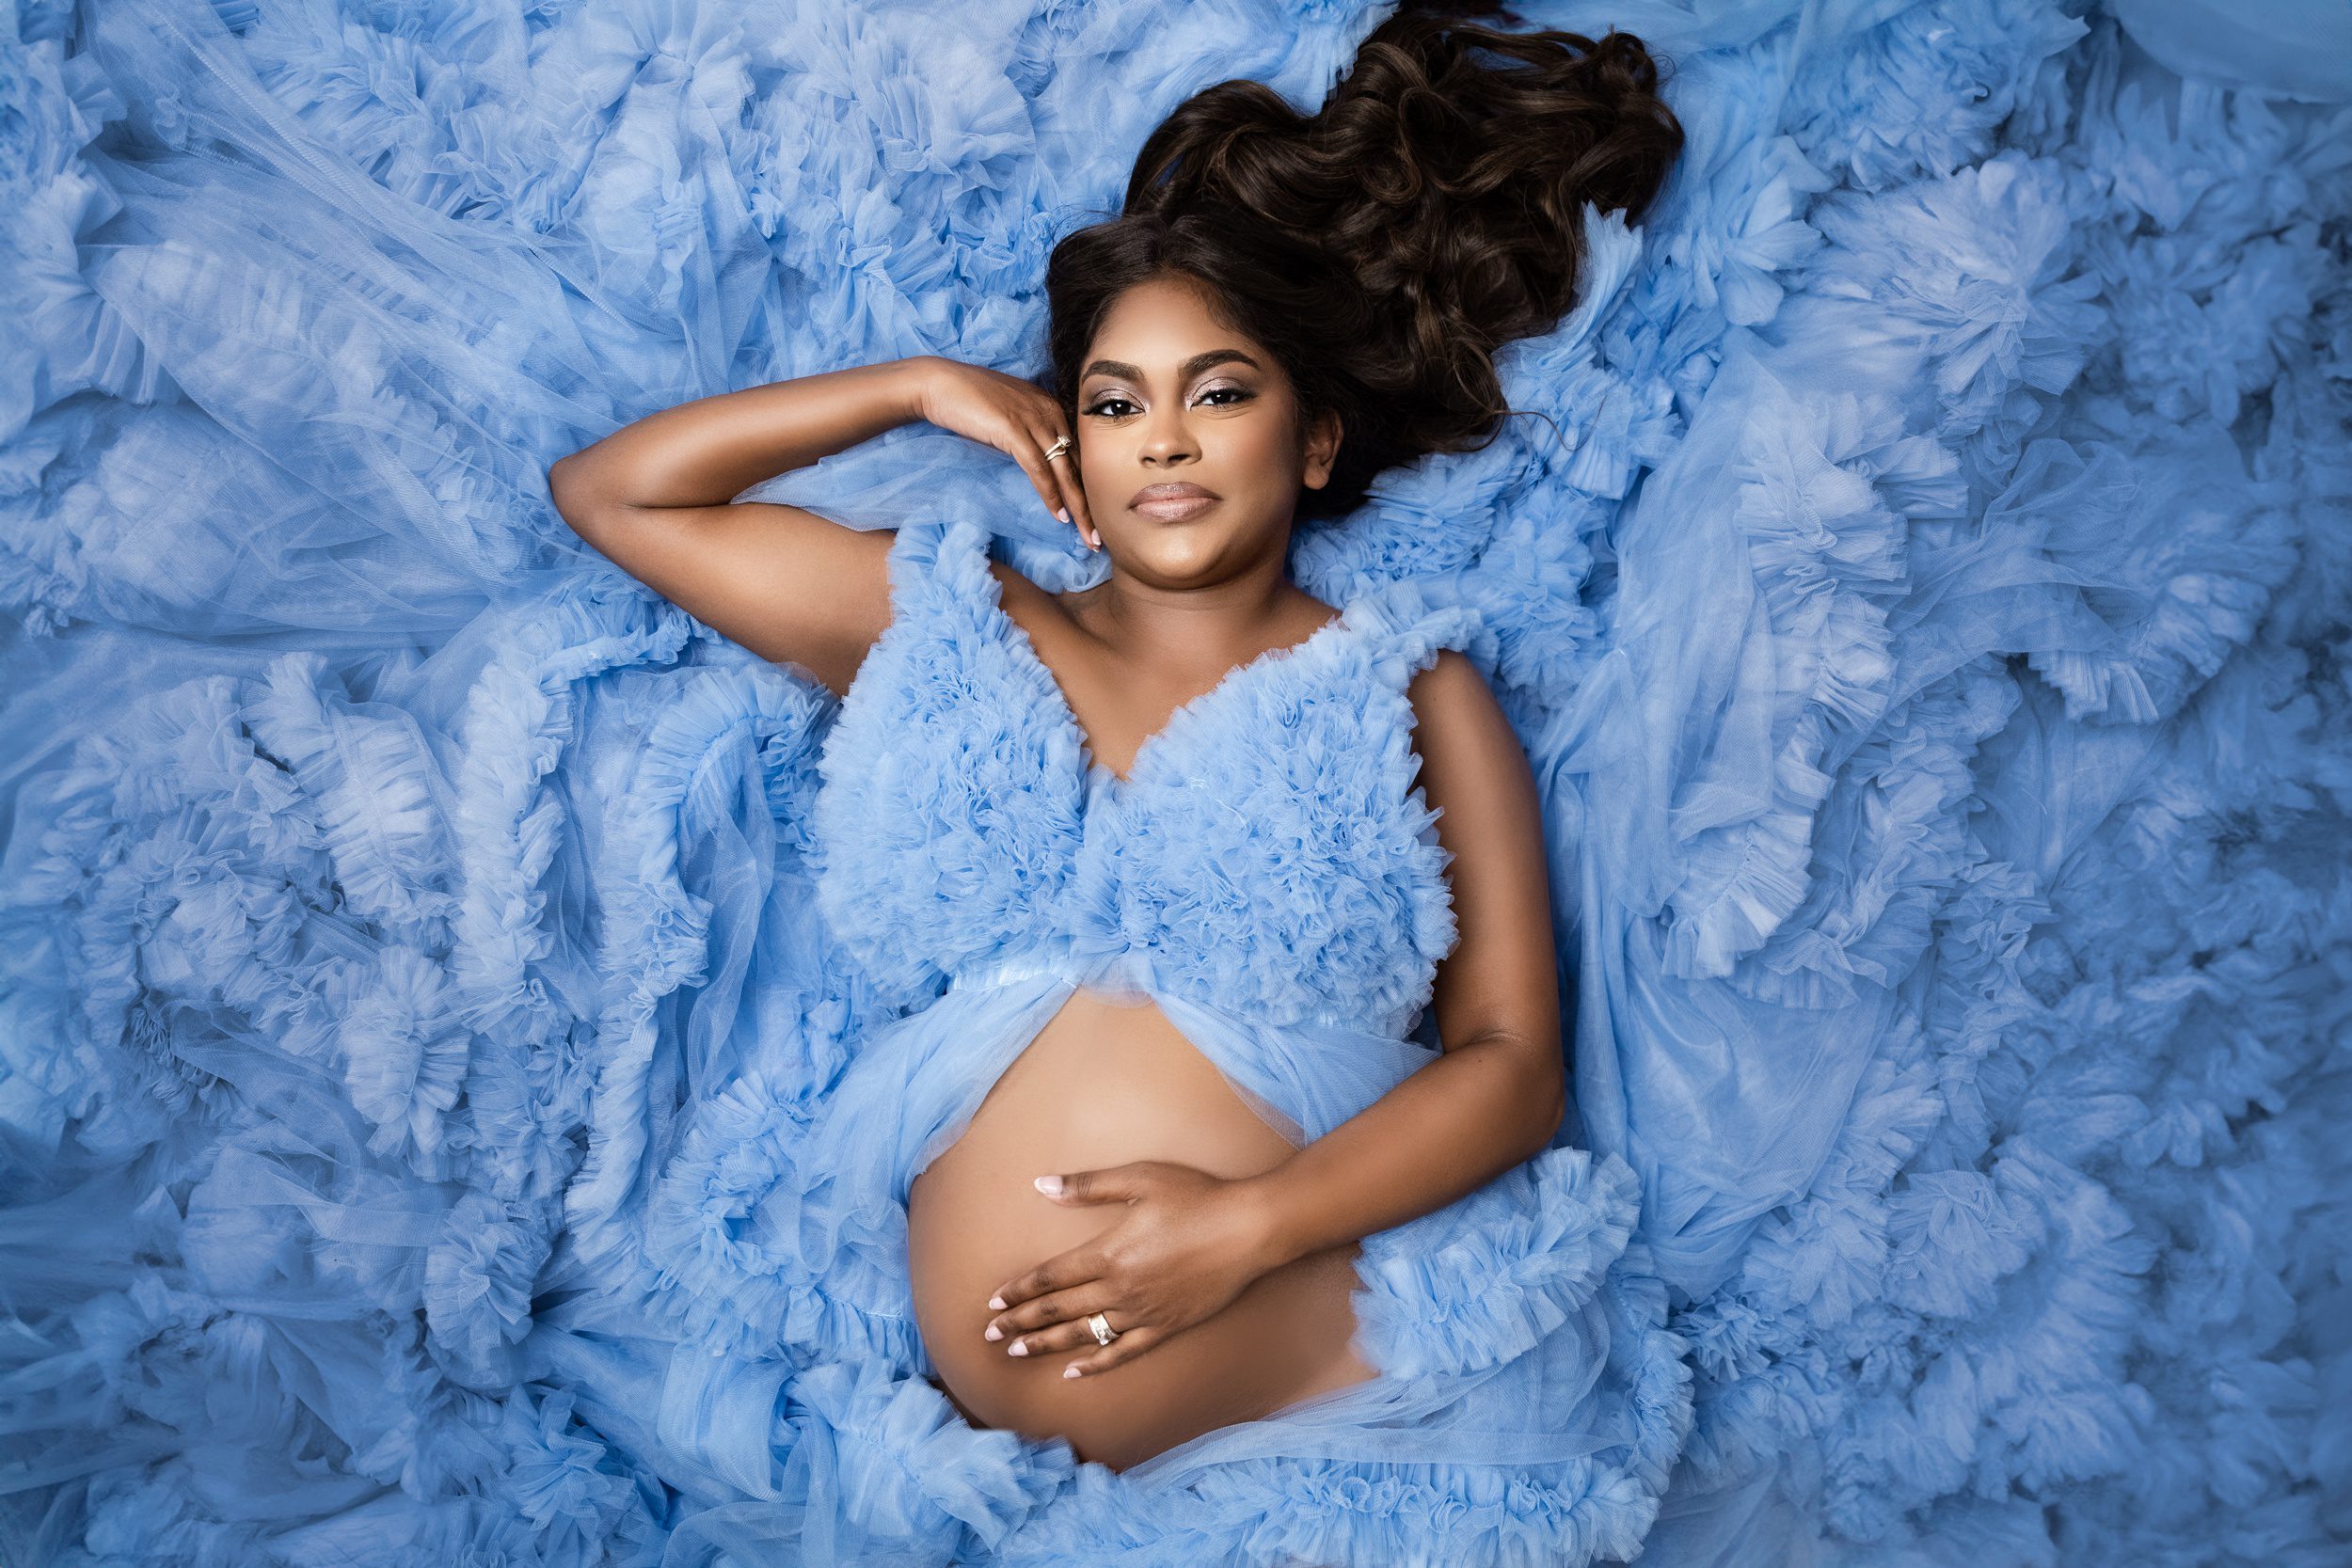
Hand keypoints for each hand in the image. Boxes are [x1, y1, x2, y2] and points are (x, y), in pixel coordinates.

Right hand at [909, 356, 1098, 549]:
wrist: (938, 383)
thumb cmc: (969, 402)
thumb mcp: (1009, 417)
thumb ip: (1028, 436)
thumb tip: (1038, 465)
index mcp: (1051, 407)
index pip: (1078, 453)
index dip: (1088, 487)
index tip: (1095, 515)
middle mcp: (1049, 412)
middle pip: (1078, 465)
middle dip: (1090, 504)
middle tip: (1099, 535)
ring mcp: (1033, 419)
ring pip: (1064, 471)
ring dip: (1077, 507)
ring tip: (1087, 535)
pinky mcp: (1014, 429)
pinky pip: (1038, 469)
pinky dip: (1050, 494)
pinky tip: (1058, 515)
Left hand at [982, 1162, 1281, 1377]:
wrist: (1248, 1229)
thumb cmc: (1195, 1196)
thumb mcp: (1139, 1179)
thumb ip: (1087, 1186)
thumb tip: (1042, 1186)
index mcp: (1108, 1253)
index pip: (1050, 1278)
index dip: (1019, 1291)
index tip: (993, 1302)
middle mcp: (1119, 1289)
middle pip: (1059, 1310)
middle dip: (1022, 1322)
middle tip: (990, 1335)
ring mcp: (1142, 1313)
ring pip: (1083, 1335)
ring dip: (1046, 1345)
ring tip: (1017, 1352)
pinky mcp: (1165, 1328)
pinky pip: (1123, 1352)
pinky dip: (1096, 1364)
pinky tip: (1074, 1372)